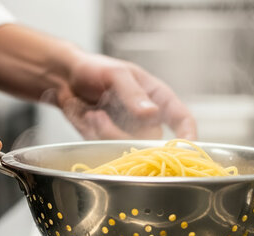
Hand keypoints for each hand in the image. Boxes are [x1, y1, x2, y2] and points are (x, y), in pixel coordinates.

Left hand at [56, 53, 196, 139]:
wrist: (65, 78)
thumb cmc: (94, 68)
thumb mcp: (115, 74)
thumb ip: (133, 93)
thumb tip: (151, 113)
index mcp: (158, 97)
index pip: (182, 118)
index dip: (187, 135)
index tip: (186, 148)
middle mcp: (147, 118)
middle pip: (152, 141)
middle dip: (125, 134)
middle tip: (101, 117)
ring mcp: (130, 131)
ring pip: (130, 148)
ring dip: (108, 134)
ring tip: (94, 115)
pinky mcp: (111, 141)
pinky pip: (111, 149)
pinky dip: (97, 136)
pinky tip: (89, 118)